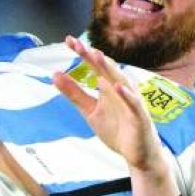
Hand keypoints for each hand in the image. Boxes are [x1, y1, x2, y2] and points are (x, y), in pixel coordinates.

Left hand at [54, 36, 163, 173]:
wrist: (138, 155)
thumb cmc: (117, 129)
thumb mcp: (90, 111)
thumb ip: (74, 94)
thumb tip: (54, 74)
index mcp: (108, 86)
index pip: (94, 66)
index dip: (83, 53)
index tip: (68, 40)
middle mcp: (121, 90)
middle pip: (106, 69)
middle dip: (93, 56)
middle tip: (78, 44)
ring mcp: (131, 102)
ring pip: (121, 82)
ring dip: (109, 69)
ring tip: (97, 55)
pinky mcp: (140, 117)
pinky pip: (133, 104)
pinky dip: (127, 95)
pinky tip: (117, 86)